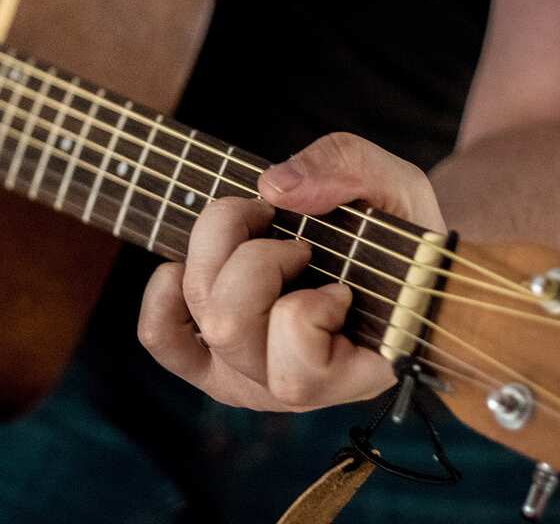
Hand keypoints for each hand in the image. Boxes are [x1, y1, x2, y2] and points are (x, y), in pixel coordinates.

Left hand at [137, 132, 445, 411]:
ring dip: (218, 254)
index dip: (311, 308)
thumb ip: (349, 171)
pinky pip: (161, 336)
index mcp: (354, 374)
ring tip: (257, 232)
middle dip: (256, 258)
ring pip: (201, 317)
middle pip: (229, 327)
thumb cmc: (398, 231)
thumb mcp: (396, 187)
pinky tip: (188, 263)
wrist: (385, 256)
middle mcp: (292, 389)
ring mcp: (246, 376)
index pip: (300, 369)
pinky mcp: (210, 358)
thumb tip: (274, 187)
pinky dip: (163, 294)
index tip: (342, 283)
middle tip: (296, 241)